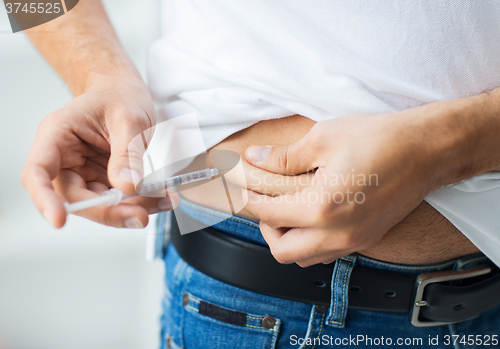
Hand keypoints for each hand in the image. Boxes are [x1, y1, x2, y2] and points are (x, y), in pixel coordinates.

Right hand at [21, 74, 177, 227]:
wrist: (125, 92)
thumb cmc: (119, 95)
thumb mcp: (129, 119)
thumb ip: (127, 154)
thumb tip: (126, 187)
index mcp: (57, 136)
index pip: (38, 172)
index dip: (44, 199)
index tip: (59, 221)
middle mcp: (65, 158)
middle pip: (75, 198)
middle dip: (109, 211)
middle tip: (141, 215)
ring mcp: (84, 172)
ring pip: (100, 203)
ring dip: (132, 208)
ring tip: (163, 199)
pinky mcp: (102, 179)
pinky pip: (118, 199)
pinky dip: (141, 201)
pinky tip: (162, 197)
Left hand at [244, 112, 441, 266]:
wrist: (427, 150)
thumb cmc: (380, 139)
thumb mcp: (323, 138)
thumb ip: (284, 156)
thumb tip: (256, 158)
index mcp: (322, 208)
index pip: (270, 214)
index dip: (251, 201)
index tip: (245, 190)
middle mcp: (337, 234)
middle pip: (283, 251)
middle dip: (266, 229)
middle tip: (264, 206)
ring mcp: (354, 241)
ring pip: (305, 259)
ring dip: (288, 240)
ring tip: (286, 213)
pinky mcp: (367, 240)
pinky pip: (327, 254)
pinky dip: (310, 243)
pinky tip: (312, 219)